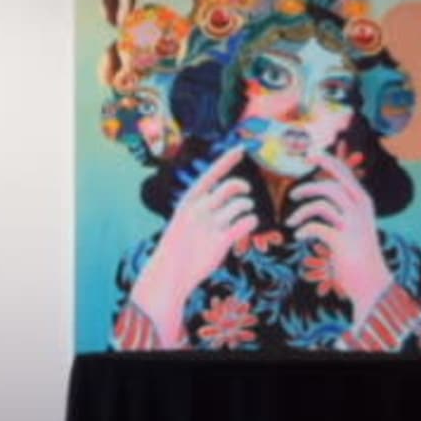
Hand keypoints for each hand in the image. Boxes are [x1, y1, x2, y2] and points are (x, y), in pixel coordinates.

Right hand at [125, 138, 260, 343]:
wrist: (169, 273)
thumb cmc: (179, 246)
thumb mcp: (184, 220)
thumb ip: (202, 206)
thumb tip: (227, 194)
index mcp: (188, 201)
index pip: (211, 174)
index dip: (227, 160)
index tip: (241, 148)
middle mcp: (199, 210)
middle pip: (231, 187)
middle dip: (242, 188)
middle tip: (245, 195)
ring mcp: (209, 226)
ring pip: (242, 205)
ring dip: (247, 207)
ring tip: (244, 214)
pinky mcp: (220, 242)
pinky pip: (245, 223)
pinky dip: (251, 222)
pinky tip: (248, 225)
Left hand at [290, 153, 395, 314]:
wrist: (371, 282)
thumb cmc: (357, 253)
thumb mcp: (352, 225)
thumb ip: (340, 209)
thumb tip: (318, 193)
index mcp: (363, 202)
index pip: (344, 173)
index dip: (327, 161)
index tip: (310, 153)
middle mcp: (360, 209)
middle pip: (332, 184)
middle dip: (309, 185)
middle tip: (292, 194)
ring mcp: (353, 224)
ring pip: (323, 202)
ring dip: (302, 210)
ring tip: (290, 222)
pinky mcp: (343, 241)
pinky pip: (317, 227)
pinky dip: (304, 230)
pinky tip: (299, 237)